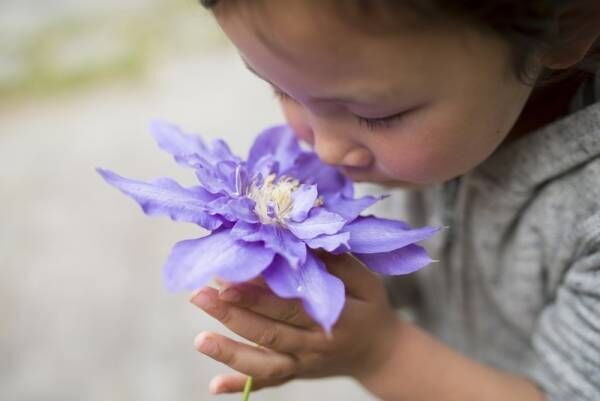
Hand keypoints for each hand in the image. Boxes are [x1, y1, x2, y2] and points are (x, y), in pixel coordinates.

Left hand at [190, 252, 403, 393]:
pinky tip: (214, 385)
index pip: (290, 305)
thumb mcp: (366, 282)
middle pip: (270, 331)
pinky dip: (241, 386)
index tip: (229, 278)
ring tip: (199, 338)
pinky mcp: (297, 373)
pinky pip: (268, 383)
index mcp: (334, 318)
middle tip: (201, 295)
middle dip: (233, 314)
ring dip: (229, 351)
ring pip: (264, 363)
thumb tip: (305, 237)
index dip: (259, 294)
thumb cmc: (372, 309)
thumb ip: (338, 263)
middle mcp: (315, 345)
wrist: (382, 354)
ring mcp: (304, 363)